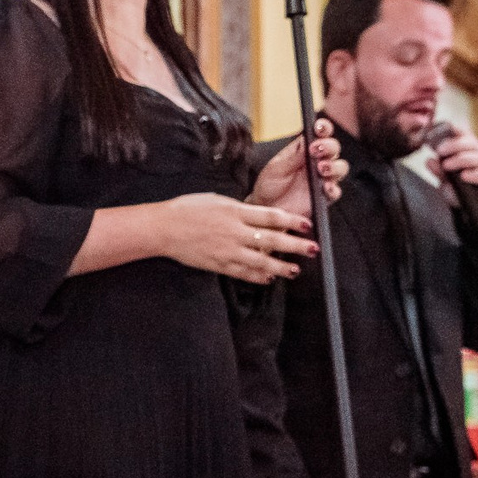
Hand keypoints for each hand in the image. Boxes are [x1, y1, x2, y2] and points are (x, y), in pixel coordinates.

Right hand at [148, 193, 317, 282]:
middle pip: (273, 240)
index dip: (293, 221)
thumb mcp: (218, 200)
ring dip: (281, 266)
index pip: (272, 217)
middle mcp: (235, 232)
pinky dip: (258, 276)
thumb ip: (241, 209)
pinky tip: (269, 278)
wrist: (164, 228)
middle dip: (296, 246)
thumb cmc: (188, 208)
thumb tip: (262, 216)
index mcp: (236, 212)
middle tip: (313, 249)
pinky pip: (243, 272)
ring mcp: (228, 250)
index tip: (308, 225)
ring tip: (295, 270)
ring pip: (261, 261)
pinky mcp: (219, 264)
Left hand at [250, 117, 346, 214]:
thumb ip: (293, 157)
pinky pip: (335, 192)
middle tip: (316, 149)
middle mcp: (318, 161)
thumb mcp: (276, 168)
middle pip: (333, 149)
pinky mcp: (324, 197)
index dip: (323, 128)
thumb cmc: (269, 184)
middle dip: (328, 146)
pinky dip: (333, 189)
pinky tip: (326, 188)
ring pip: (340, 167)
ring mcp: (323, 179)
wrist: (266, 208)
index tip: (319, 127)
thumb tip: (307, 140)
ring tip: (322, 168)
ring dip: (334, 166)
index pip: (320, 133)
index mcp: (306, 149)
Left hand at [426, 124, 477, 190]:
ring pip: (477, 157)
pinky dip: (474, 175)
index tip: (438, 132)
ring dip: (460, 160)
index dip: (451, 129)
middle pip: (469, 142)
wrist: (468, 201)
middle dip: (453, 145)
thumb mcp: (443, 176)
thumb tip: (429, 161)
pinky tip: (464, 176)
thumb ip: (438, 169)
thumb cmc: (456, 182)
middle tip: (439, 151)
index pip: (461, 132)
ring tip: (446, 165)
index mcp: (466, 145)